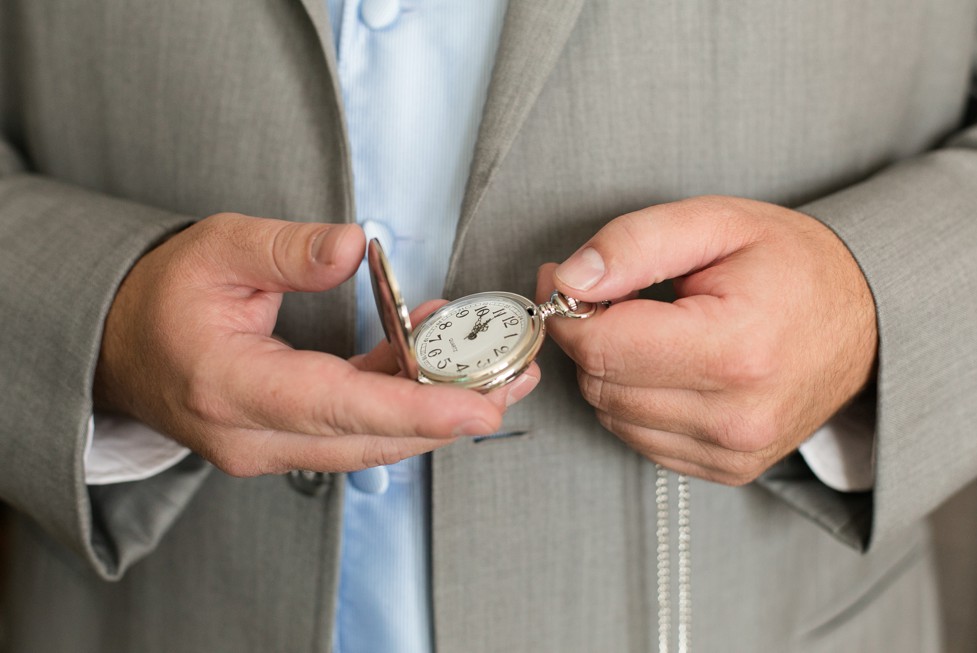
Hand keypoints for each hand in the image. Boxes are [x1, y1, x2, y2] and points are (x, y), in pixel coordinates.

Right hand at [95, 213, 538, 476]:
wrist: (122, 344)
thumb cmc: (164, 297)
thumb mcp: (217, 248)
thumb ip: (287, 250)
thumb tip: (354, 247)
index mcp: (229, 385)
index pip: (335, 407)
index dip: (413, 410)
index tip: (479, 409)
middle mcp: (252, 436)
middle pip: (368, 438)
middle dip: (449, 414)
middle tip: (516, 379)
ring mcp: (267, 449)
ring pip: (369, 443)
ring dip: (435, 413)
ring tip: (498, 375)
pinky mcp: (284, 445)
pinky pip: (354, 432)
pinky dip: (401, 403)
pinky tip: (437, 364)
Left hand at [539, 196, 876, 484]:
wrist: (866, 323)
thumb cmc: (792, 265)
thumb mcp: (717, 223)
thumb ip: (635, 243)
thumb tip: (569, 279)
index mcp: (735, 349)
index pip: (603, 347)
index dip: (567, 311)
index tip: (563, 280)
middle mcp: (735, 416)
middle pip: (601, 383)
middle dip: (589, 337)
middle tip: (610, 297)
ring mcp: (733, 452)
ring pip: (612, 415)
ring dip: (610, 370)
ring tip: (648, 329)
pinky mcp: (728, 469)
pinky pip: (639, 439)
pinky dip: (634, 401)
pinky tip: (665, 366)